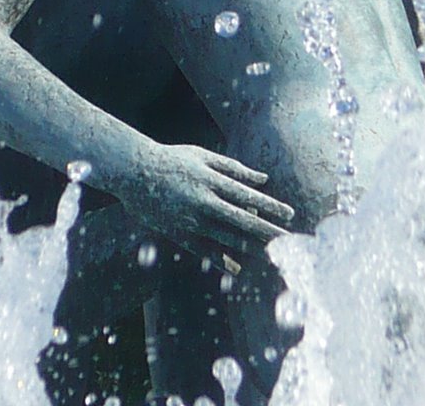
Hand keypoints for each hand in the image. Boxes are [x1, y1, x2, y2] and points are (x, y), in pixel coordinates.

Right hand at [120, 142, 294, 259]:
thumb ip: (233, 168)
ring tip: (271, 254)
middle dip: (267, 230)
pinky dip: (221, 259)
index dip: (270, 205)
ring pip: (226, 236)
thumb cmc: (172, 159)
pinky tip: (237, 268)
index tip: (290, 214)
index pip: (248, 195)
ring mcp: (191, 219)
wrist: (134, 171)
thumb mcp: (203, 156)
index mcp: (211, 179)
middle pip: (242, 219)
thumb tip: (263, 179)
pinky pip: (203, 249)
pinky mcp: (178, 233)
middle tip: (288, 240)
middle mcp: (204, 201)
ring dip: (250, 246)